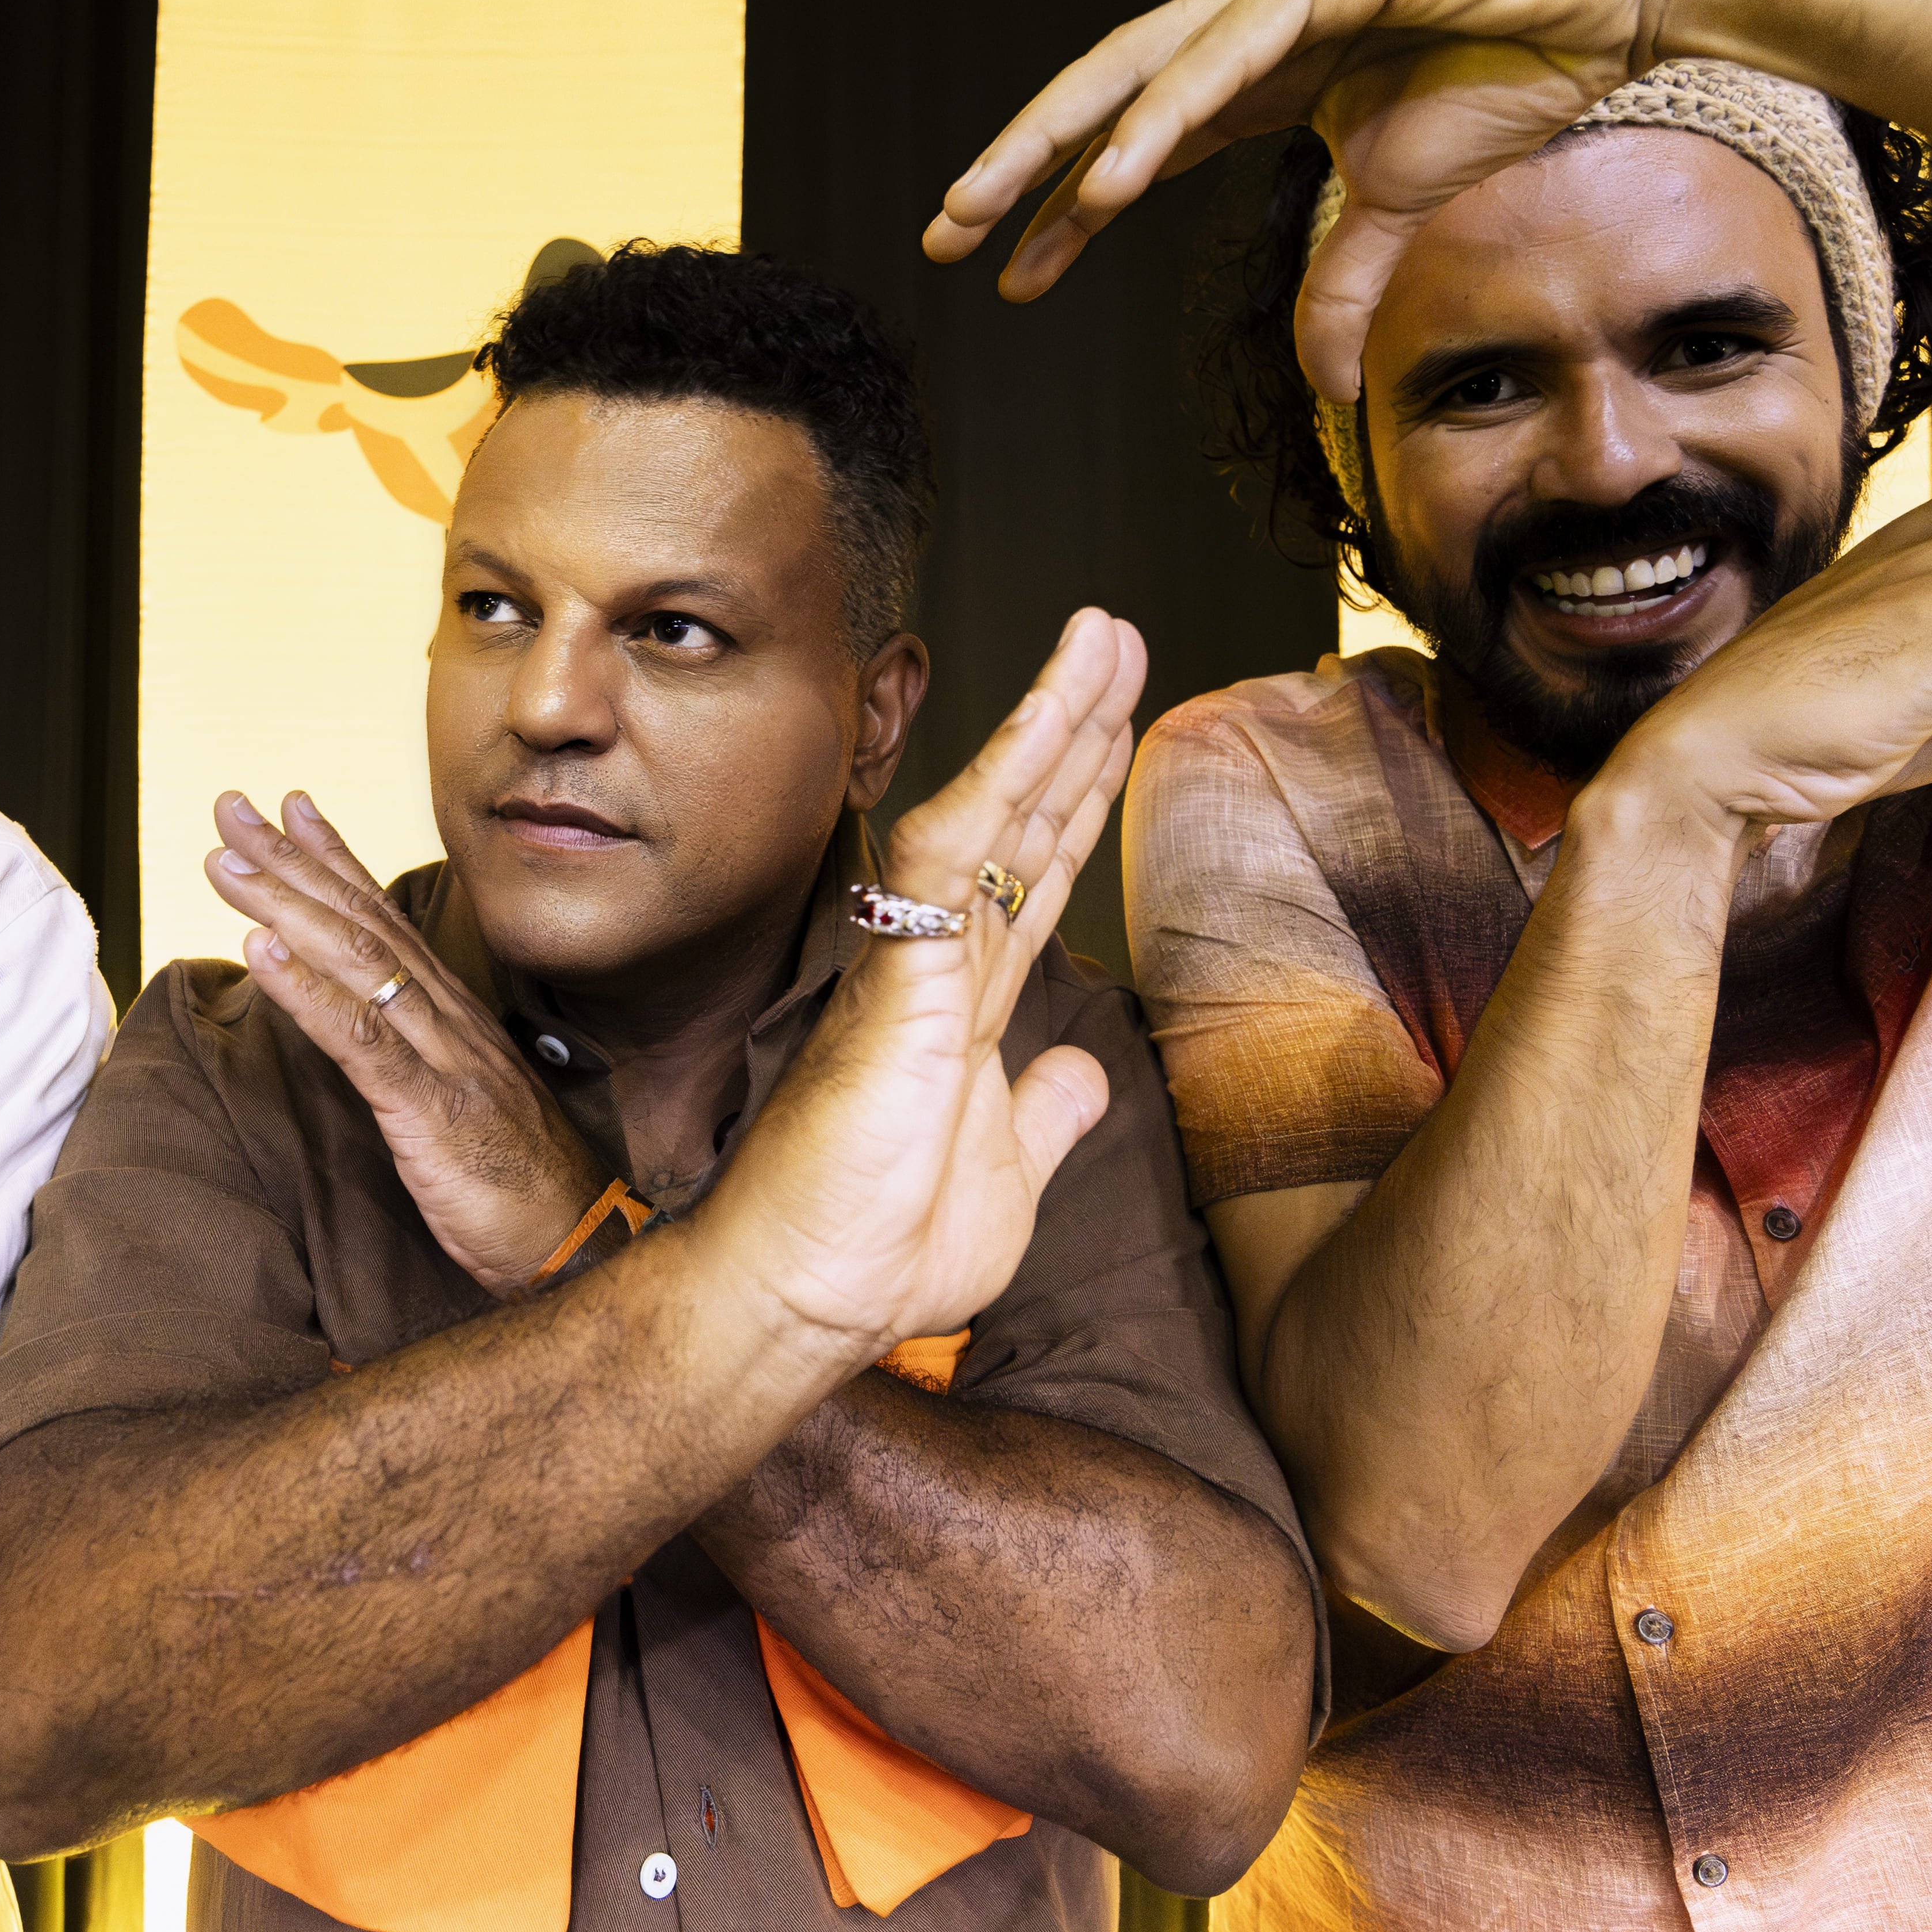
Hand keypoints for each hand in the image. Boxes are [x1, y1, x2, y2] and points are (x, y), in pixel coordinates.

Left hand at [202, 788, 612, 1294]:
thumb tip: (372, 1029)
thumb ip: (419, 1057)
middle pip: (361, 923)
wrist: (576, 1243)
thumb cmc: (516, 1182)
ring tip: (227, 864)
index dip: (334, 860)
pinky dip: (307, 993)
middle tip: (232, 806)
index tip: (288, 810)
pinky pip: (362, 1040)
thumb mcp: (459, 1104)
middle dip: (293, 861)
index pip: (384, 921)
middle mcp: (447, 1020)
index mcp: (452, 1017)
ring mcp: (442, 1060)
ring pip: (357, 964)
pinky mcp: (431, 1110)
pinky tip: (261, 956)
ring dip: (286, 908)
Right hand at [695, 610, 1150, 1353]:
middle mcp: (940, 968)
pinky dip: (1002, 778)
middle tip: (1122, 636)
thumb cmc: (877, 1249)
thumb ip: (1045, 1116)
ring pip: (996, 811)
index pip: (1032, 877)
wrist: (809, 1298)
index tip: (1118, 723)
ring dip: (1054, 719)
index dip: (1076, 797)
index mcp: (964, 1010)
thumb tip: (1084, 1071)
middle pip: (1023, 822)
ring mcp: (917, 964)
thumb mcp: (1007, 1181)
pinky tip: (1049, 713)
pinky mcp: (901, 977)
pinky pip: (952, 855)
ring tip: (1106, 633)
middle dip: (1077, 728)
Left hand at [922, 0, 1788, 390]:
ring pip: (1137, 69)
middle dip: (1020, 169)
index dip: (1068, 208)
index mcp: (1267, 71)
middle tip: (944, 233)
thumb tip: (1318, 383)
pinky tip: (1106, 174)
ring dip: (1054, 143)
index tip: (1012, 272)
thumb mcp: (1409, 202)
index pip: (1139, 144)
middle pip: (1106, 100)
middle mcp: (1255, 22)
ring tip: (983, 207)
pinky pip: (1225, 53)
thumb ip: (1348, 284)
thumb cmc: (1527, 58)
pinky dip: (1160, 116)